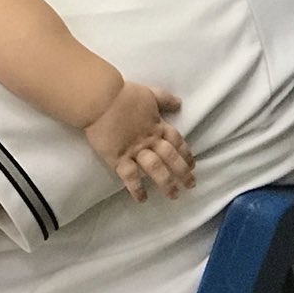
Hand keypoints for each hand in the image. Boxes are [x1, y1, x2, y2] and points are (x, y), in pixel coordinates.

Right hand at [84, 83, 194, 202]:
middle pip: (171, 157)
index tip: (193, 164)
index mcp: (157, 124)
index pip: (176, 141)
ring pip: (156, 169)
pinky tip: (142, 199)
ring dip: (166, 183)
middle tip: (190, 185)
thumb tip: (179, 103)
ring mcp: (134, 150)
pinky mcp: (118, 158)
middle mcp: (149, 139)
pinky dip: (136, 188)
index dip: (186, 153)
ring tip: (174, 195)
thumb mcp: (149, 93)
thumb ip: (165, 99)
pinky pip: (130, 176)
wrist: (101, 99)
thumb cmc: (123, 94)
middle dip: (183, 172)